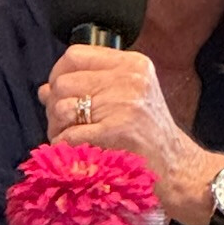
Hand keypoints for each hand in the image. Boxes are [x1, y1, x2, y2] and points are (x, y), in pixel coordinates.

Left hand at [39, 44, 218, 223]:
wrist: (178, 169)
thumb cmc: (150, 137)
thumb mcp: (127, 99)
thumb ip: (89, 88)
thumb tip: (45, 89)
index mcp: (132, 65)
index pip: (75, 55)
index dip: (58, 75)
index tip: (60, 94)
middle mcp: (130, 79)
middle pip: (63, 82)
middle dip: (55, 107)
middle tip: (64, 125)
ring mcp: (124, 104)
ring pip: (62, 108)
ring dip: (57, 128)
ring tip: (70, 139)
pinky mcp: (117, 131)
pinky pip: (69, 134)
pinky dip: (65, 146)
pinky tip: (76, 152)